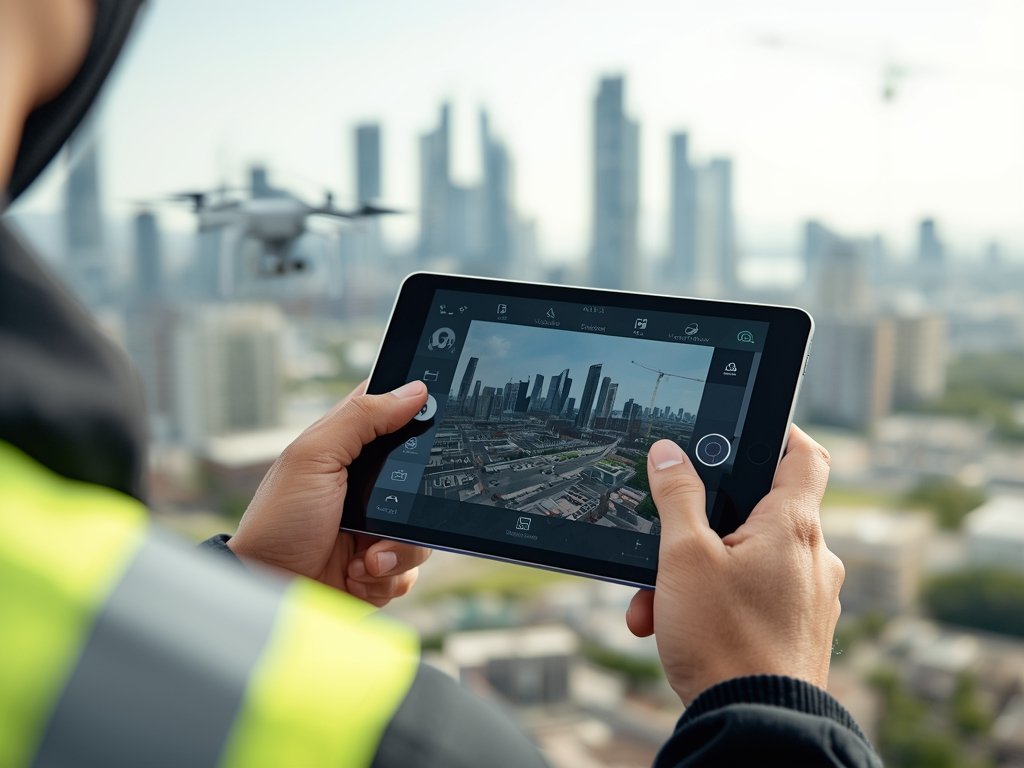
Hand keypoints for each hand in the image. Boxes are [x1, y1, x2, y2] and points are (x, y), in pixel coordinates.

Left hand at [228, 380, 432, 606]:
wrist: (268, 590)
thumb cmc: (278, 521)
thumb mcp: (315, 456)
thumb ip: (362, 417)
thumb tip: (415, 390)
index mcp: (351, 452)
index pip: (396, 418)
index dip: (419, 413)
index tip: (435, 418)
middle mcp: (368, 489)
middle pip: (422, 479)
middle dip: (414, 500)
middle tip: (387, 512)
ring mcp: (376, 530)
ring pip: (422, 531)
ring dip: (398, 548)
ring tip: (365, 558)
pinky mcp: (380, 568)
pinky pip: (410, 569)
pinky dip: (388, 576)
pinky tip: (357, 575)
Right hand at [625, 425, 842, 704]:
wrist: (754, 726)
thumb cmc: (724, 640)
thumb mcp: (684, 557)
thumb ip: (677, 497)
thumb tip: (670, 453)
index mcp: (793, 526)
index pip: (805, 454)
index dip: (780, 431)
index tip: (748, 429)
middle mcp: (812, 557)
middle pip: (756, 515)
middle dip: (699, 529)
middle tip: (663, 546)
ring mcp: (809, 597)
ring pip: (745, 563)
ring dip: (695, 575)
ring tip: (654, 604)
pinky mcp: (798, 631)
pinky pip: (753, 599)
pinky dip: (714, 605)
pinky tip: (674, 628)